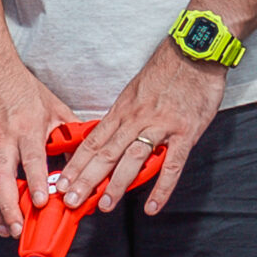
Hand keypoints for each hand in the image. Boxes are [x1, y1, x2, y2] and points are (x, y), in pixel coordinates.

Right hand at [0, 46, 71, 237]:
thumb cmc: (23, 90)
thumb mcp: (54, 108)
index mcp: (26, 127)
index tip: (42, 202)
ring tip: (2, 228)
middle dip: (9, 208)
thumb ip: (69, 134)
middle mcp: (1, 138)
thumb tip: (85, 160)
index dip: (37, 182)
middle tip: (18, 228)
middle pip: (1, 179)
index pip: (31, 159)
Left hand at [61, 39, 225, 219]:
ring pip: (133, 159)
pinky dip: (162, 188)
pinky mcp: (185, 132)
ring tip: (104, 206)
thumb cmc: (166, 72)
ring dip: (117, 184)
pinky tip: (152, 206)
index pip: (93, 142)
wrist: (195, 50)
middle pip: (106, 153)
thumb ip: (123, 118)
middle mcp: (136, 120)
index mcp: (122, 111)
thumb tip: (107, 141)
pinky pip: (172, 164)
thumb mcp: (135, 92)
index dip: (75, 165)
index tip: (61, 183)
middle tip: (71, 201)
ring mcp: (161, 126)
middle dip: (86, 179)